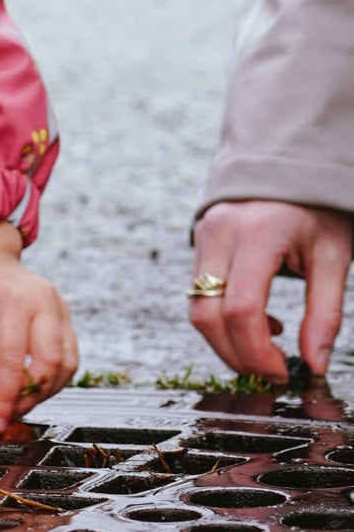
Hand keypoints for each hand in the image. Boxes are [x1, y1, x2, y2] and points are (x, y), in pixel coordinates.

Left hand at [0, 220, 77, 432]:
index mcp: (11, 301)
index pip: (14, 362)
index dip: (6, 399)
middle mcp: (43, 301)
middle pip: (48, 365)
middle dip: (28, 398)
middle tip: (5, 415)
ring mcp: (60, 307)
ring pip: (65, 365)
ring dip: (43, 392)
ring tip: (17, 402)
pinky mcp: (66, 316)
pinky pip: (70, 357)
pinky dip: (54, 379)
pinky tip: (32, 386)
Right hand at [190, 200, 351, 380]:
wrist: (294, 160)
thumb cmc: (318, 206)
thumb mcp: (335, 256)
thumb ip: (325, 312)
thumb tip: (314, 363)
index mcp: (259, 234)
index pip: (241, 309)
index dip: (257, 351)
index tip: (282, 371)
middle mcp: (222, 233)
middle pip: (207, 315)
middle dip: (236, 355)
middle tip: (270, 371)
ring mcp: (204, 235)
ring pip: (196, 309)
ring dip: (226, 341)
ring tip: (265, 350)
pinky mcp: (199, 240)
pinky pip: (197, 293)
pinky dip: (221, 319)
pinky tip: (257, 321)